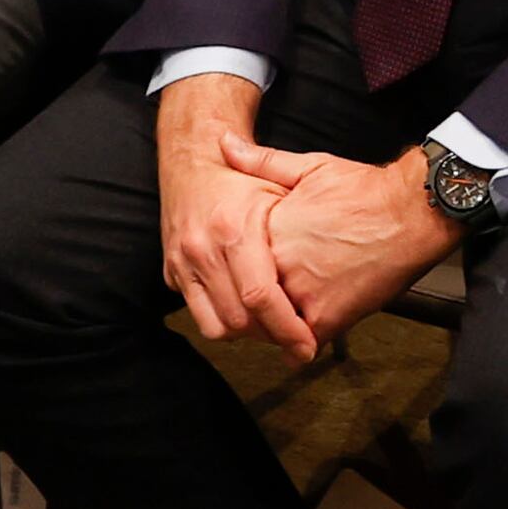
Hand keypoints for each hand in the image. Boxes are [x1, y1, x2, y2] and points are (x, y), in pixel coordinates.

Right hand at [154, 74, 306, 353]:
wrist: (192, 162)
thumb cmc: (242, 180)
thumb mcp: (277, 188)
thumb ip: (306, 225)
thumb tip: (335, 257)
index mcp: (234, 229)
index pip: (260, 296)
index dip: (287, 328)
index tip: (307, 346)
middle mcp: (203, 249)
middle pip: (239, 319)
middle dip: (271, 336)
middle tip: (296, 341)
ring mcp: (183, 263)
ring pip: (216, 325)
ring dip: (246, 333)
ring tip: (272, 327)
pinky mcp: (172, 272)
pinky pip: (199, 314)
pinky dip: (224, 321)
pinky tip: (247, 312)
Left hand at [240, 141, 456, 338]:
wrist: (413, 212)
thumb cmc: (367, 191)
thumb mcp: (309, 167)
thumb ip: (261, 163)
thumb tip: (226, 145)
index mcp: (268, 230)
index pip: (232, 264)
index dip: (237, 270)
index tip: (246, 271)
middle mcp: (279, 264)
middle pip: (245, 297)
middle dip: (251, 302)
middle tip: (266, 300)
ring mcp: (302, 293)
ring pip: (267, 325)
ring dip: (273, 326)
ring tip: (286, 315)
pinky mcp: (327, 317)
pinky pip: (298, 344)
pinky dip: (299, 344)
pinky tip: (305, 333)